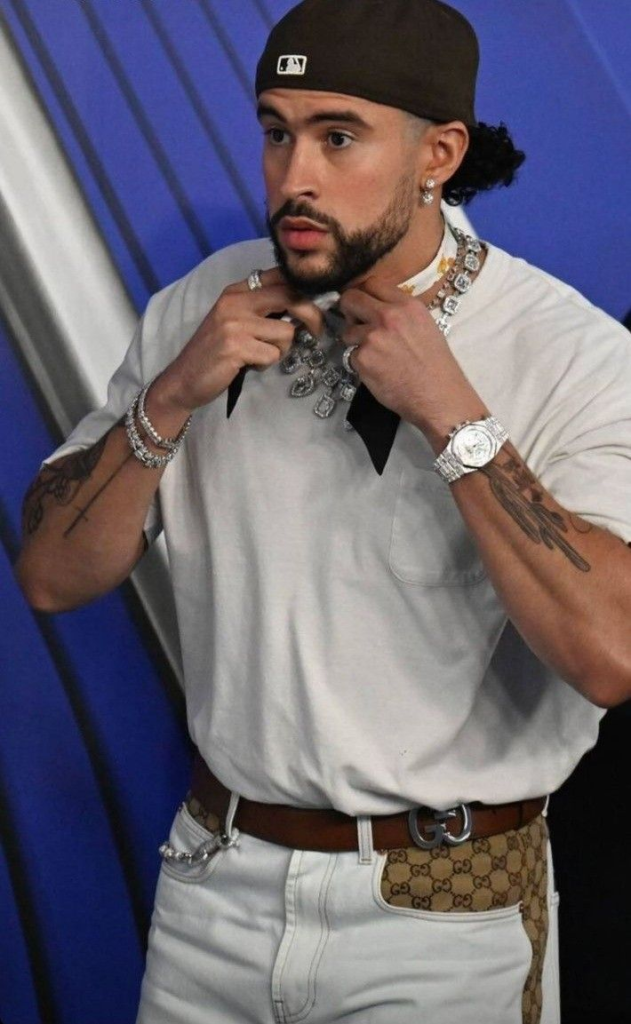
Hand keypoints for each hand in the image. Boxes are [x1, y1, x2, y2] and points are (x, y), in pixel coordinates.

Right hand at [150, 268, 324, 419]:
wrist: (184, 379)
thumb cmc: (215, 353)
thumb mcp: (235, 321)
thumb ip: (262, 309)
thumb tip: (303, 307)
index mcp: (236, 291)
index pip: (279, 276)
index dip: (304, 289)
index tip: (317, 303)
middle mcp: (235, 301)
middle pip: (290, 297)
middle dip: (311, 316)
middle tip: (317, 331)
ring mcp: (234, 323)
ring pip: (286, 332)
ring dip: (281, 350)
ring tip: (260, 356)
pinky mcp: (235, 346)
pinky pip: (273, 354)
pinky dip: (266, 364)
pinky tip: (250, 365)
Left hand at [338, 277, 481, 441]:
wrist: (439, 397)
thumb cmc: (436, 366)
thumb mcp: (425, 326)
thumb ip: (400, 313)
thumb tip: (375, 308)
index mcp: (407, 305)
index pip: (372, 283)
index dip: (364, 294)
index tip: (362, 304)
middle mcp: (388, 316)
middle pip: (351, 299)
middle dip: (348, 310)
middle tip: (353, 322)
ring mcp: (373, 337)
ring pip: (347, 331)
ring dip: (354, 342)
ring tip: (374, 355)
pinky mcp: (363, 359)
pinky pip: (350, 356)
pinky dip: (359, 364)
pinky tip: (377, 371)